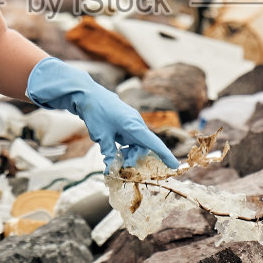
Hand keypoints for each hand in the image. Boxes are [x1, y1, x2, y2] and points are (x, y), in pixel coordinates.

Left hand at [25, 57, 180, 169]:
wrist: (86, 94)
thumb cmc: (96, 113)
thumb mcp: (101, 136)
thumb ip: (109, 153)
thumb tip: (112, 168)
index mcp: (134, 126)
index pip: (153, 143)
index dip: (165, 155)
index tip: (175, 165)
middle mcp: (136, 123)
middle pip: (143, 147)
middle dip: (135, 160)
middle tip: (122, 169)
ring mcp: (130, 122)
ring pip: (136, 144)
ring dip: (129, 154)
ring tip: (115, 161)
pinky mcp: (124, 122)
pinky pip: (130, 139)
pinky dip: (125, 148)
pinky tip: (114, 152)